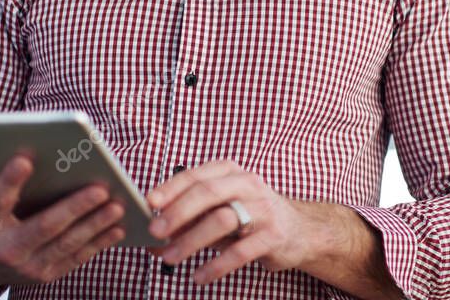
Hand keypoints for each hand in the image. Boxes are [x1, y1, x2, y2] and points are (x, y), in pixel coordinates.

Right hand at [0, 153, 126, 287]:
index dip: (10, 180)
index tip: (26, 158)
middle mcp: (6, 249)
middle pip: (45, 226)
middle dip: (75, 207)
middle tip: (101, 188)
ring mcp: (28, 266)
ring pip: (67, 243)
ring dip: (96, 224)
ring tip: (118, 205)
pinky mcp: (46, 275)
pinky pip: (77, 257)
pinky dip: (99, 243)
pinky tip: (118, 228)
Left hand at [145, 160, 311, 284]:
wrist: (300, 230)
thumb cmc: (250, 218)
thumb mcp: (220, 211)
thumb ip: (190, 221)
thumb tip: (153, 240)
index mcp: (230, 172)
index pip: (196, 176)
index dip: (171, 188)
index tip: (149, 203)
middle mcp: (247, 184)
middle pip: (208, 193)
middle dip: (178, 212)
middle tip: (155, 230)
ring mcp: (262, 209)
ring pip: (222, 219)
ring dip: (192, 240)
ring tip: (170, 257)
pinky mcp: (273, 236)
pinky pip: (240, 251)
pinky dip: (216, 265)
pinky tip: (198, 276)